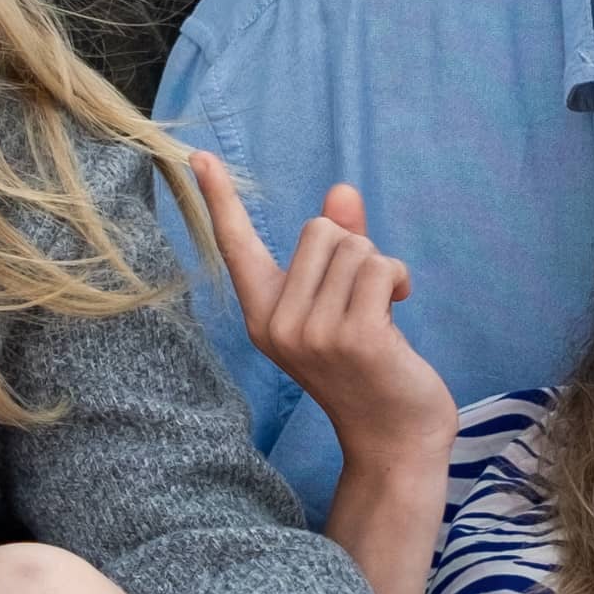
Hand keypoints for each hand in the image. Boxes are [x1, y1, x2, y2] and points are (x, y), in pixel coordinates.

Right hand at [190, 158, 455, 478]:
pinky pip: (377, 266)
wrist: (394, 438)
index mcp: (264, 314)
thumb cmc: (370, 367)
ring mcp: (311, 333)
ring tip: (380, 311)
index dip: (218, 197)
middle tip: (364, 300)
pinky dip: (396, 277)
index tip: (197, 155)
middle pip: (319, 229)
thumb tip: (341, 190)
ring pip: (352, 246)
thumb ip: (339, 247)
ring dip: (379, 268)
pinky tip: (397, 308)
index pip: (235, 245)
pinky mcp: (352, 337)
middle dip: (354, 250)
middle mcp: (277, 324)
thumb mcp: (342, 303)